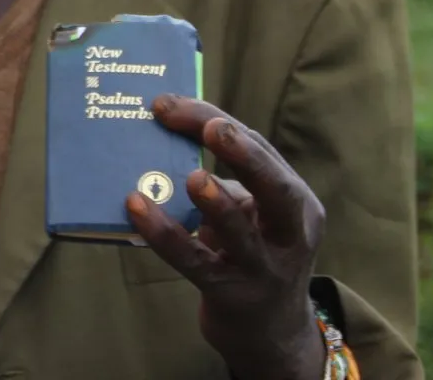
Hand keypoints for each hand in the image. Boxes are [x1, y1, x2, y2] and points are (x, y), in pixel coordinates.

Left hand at [129, 95, 326, 379]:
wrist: (268, 329)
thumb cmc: (251, 250)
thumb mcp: (252, 212)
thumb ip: (226, 177)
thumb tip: (162, 129)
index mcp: (297, 202)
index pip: (261, 151)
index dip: (216, 122)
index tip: (169, 103)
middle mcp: (290, 235)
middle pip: (276, 190)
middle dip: (246, 155)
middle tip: (212, 127)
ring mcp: (263, 268)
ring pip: (241, 233)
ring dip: (216, 203)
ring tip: (193, 178)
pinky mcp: (229, 293)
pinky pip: (194, 261)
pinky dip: (164, 234)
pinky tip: (136, 209)